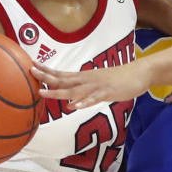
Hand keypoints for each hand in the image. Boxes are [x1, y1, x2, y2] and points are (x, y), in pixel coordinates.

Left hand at [32, 63, 147, 107]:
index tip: (32, 66)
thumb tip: (73, 100)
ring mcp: (97, 86)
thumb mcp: (100, 83)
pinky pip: (94, 99)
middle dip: (46, 77)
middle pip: (64, 79)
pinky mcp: (108, 93)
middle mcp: (88, 80)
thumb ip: (86, 90)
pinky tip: (75, 106)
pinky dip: (84, 102)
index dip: (47, 71)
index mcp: (85, 77)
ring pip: (75, 90)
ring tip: (44, 93)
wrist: (140, 73)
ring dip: (58, 92)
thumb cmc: (120, 79)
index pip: (62, 73)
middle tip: (31, 72)